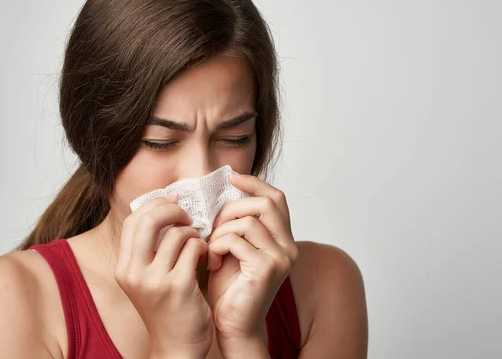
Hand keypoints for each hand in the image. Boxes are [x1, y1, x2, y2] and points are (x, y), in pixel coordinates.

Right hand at [115, 195, 213, 357]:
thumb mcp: (148, 278)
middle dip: (173, 210)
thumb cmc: (168, 308)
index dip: (155, 205)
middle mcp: (134, 274)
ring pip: (177, 233)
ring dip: (194, 233)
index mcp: (124, 268)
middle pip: (149, 220)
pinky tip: (205, 257)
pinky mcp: (179, 287)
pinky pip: (194, 248)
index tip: (173, 202)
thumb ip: (150, 248)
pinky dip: (203, 247)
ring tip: (198, 245)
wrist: (177, 347)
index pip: (133, 220)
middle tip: (188, 216)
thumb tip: (164, 205)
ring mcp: (155, 281)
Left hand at [206, 173, 298, 345]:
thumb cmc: (230, 287)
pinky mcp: (266, 269)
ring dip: (221, 231)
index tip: (231, 177)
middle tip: (214, 226)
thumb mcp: (235, 246)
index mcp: (283, 239)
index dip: (254, 183)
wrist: (232, 325)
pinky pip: (237, 240)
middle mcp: (289, 247)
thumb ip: (238, 222)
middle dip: (232, 208)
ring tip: (212, 248)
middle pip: (265, 203)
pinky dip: (218, 245)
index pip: (276, 198)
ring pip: (247, 221)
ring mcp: (281, 258)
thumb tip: (225, 189)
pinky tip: (212, 261)